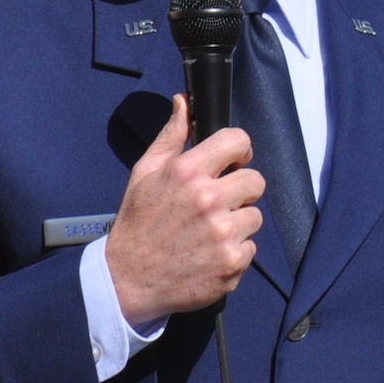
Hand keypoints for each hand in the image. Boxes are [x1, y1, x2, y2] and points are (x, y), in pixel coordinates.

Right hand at [106, 94, 265, 323]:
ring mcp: (223, 234)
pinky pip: (251, 248)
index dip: (239, 151)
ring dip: (238, 223)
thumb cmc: (138, 224)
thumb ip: (171, 136)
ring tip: (209, 233)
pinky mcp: (232, 264)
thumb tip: (183, 102)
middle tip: (218, 203)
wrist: (127, 280)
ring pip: (255, 217)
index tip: (232, 163)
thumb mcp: (145, 173)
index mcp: (187, 172)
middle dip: (240, 190)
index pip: (238, 141)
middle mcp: (209, 200)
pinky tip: (209, 254)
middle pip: (256, 180)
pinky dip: (234, 252)